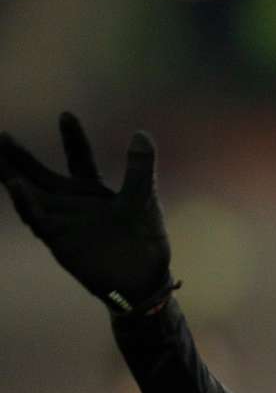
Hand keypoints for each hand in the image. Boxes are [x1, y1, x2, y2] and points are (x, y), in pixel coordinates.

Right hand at [0, 113, 175, 313]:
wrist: (143, 278)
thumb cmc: (144, 241)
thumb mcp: (143, 197)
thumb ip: (140, 167)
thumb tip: (141, 133)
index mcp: (93, 191)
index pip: (79, 159)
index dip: (73, 139)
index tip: (66, 114)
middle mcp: (73, 204)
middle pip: (39, 174)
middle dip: (20, 156)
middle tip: (1, 135)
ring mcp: (62, 221)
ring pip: (29, 194)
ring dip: (12, 174)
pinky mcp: (58, 239)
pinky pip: (37, 219)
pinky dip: (26, 204)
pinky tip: (15, 186)